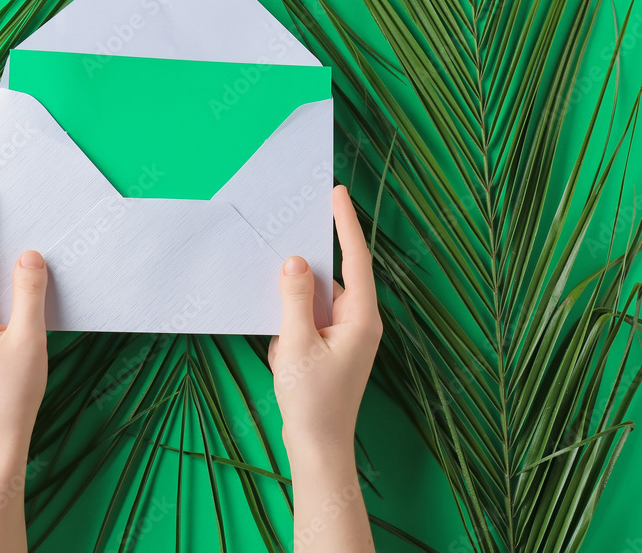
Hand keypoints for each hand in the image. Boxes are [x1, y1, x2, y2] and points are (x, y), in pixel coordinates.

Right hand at [269, 184, 381, 454]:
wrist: (318, 448)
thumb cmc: (313, 400)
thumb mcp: (297, 343)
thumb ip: (295, 298)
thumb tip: (295, 260)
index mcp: (361, 318)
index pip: (355, 258)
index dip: (345, 224)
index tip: (337, 193)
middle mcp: (359, 322)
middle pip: (335, 276)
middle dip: (310, 262)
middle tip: (291, 233)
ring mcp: (345, 337)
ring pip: (319, 299)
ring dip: (296, 299)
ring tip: (281, 316)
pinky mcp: (331, 348)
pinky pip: (312, 319)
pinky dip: (294, 320)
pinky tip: (280, 340)